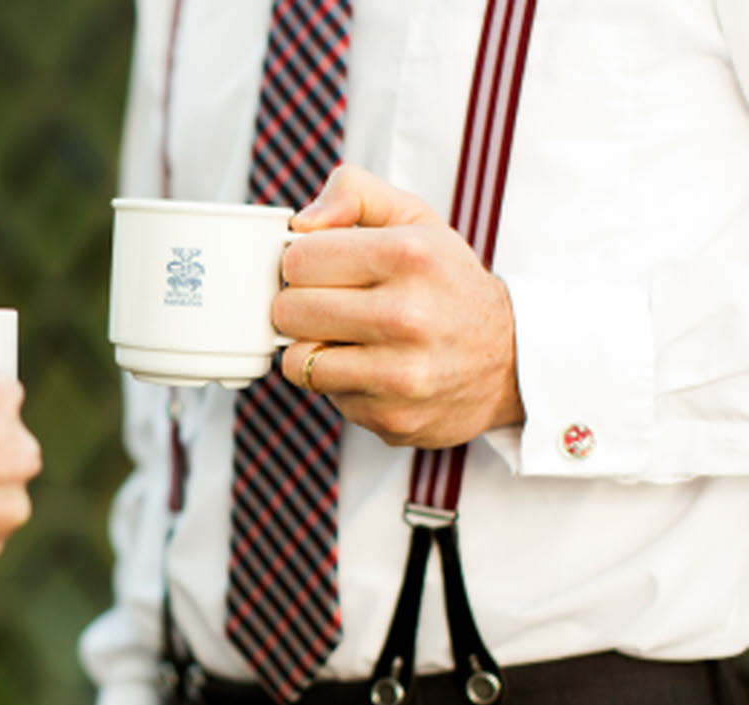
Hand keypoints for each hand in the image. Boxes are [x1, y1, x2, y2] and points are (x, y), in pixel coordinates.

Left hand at [273, 165, 523, 448]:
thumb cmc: (446, 283)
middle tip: (329, 305)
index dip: (302, 263)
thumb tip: (302, 222)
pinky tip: (369, 368)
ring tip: (345, 337)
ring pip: (297, 359)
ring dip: (311, 348)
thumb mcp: (414, 219)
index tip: (323, 270)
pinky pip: (324, 395)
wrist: (509, 360)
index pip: (298, 259)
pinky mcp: (392, 416)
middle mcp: (408, 315)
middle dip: (299, 305)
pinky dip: (337, 382)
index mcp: (410, 255)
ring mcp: (401, 373)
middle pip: (288, 310)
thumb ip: (355, 193)